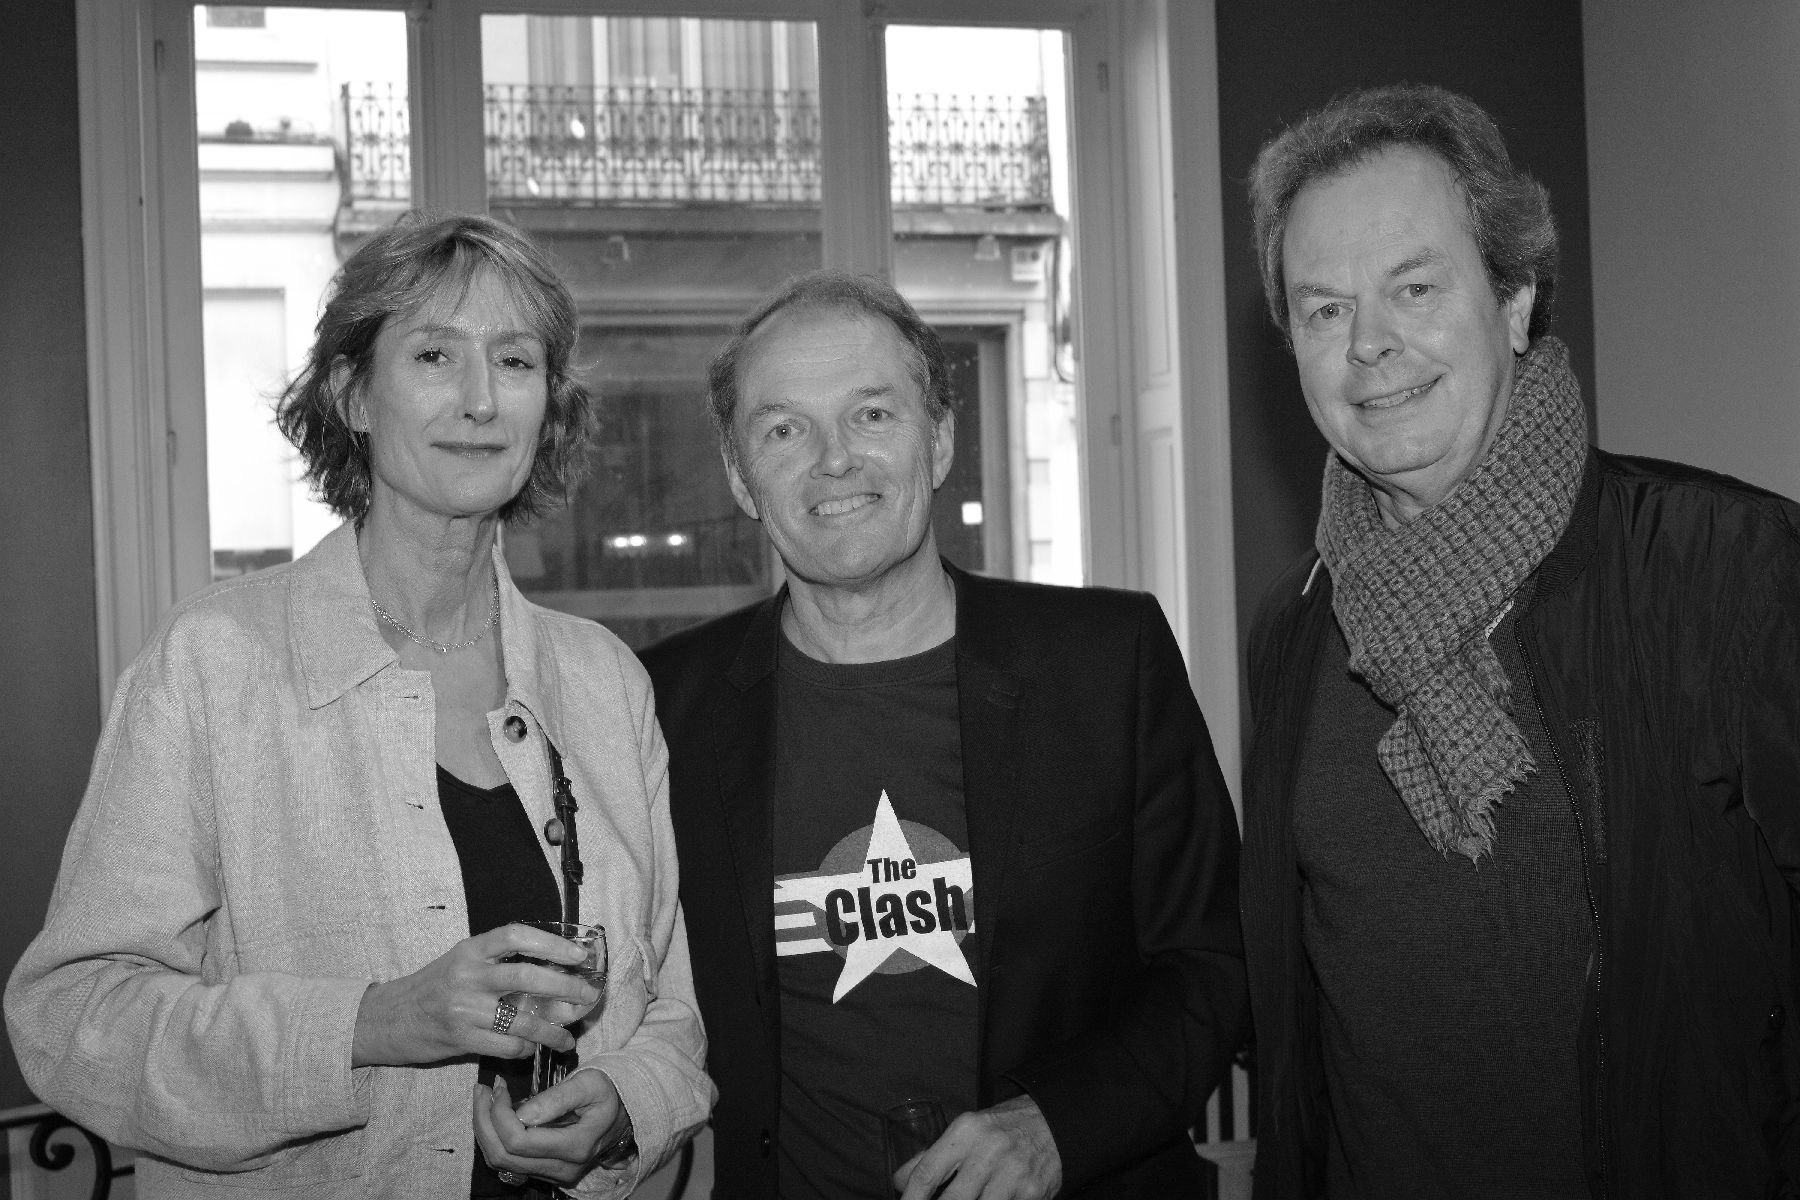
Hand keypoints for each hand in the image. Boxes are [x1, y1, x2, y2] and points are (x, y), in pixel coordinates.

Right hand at [351, 923, 600, 1067]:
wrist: (387, 1019)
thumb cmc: (433, 987)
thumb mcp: (462, 962)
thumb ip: (498, 962)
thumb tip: (555, 968)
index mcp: (470, 950)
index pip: (515, 936)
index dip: (551, 943)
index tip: (578, 953)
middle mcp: (467, 976)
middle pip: (526, 978)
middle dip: (564, 987)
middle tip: (588, 995)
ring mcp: (464, 1009)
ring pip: (521, 1019)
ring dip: (552, 1030)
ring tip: (569, 1036)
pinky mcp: (461, 1039)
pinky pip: (506, 1045)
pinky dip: (526, 1048)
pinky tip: (533, 1048)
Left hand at [474, 1069, 633, 1186]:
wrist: (626, 1109)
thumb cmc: (608, 1091)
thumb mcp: (588, 1083)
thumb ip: (557, 1098)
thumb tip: (521, 1113)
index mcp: (576, 1146)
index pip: (519, 1141)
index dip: (499, 1114)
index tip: (499, 1085)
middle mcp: (564, 1168)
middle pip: (504, 1156)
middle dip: (484, 1121)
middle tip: (482, 1090)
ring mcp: (556, 1173)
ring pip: (502, 1163)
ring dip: (486, 1130)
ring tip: (485, 1099)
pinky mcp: (548, 1171)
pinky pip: (510, 1162)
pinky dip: (496, 1138)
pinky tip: (496, 1115)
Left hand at [895, 1095, 1061, 1199]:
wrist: (1054, 1123)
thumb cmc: (1001, 1130)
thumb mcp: (965, 1132)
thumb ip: (930, 1157)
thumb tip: (899, 1182)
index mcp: (966, 1131)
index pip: (927, 1173)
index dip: (911, 1199)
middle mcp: (989, 1150)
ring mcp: (1013, 1174)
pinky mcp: (1032, 1193)